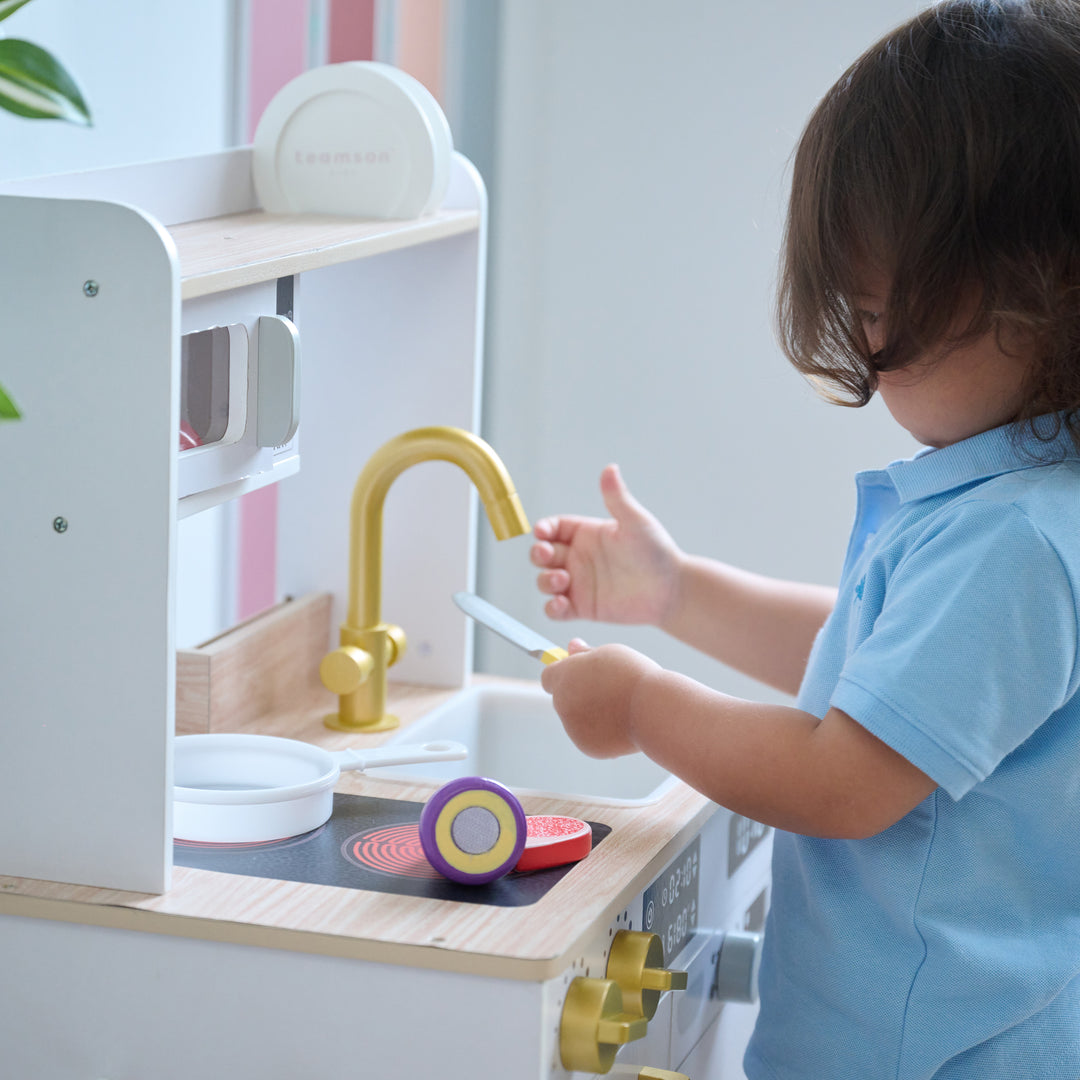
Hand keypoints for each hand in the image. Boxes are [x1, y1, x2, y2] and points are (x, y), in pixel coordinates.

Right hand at [530, 464, 681, 624]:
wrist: (672, 590)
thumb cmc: (657, 552)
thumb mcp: (636, 522)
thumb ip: (617, 498)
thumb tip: (610, 468)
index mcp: (587, 533)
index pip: (554, 527)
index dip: (543, 529)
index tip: (541, 532)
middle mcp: (579, 557)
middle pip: (542, 554)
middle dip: (538, 554)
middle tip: (546, 555)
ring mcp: (579, 583)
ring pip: (545, 582)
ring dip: (545, 581)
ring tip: (562, 580)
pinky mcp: (583, 607)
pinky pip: (556, 610)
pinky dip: (552, 608)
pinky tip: (562, 603)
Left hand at [541, 639, 660, 757]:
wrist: (653, 710)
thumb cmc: (634, 677)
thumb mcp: (609, 653)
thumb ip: (585, 654)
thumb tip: (571, 646)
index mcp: (564, 677)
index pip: (548, 676)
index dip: (563, 673)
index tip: (578, 673)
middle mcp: (562, 703)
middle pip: (562, 697)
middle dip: (579, 693)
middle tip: (608, 688)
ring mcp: (572, 727)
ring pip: (577, 718)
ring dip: (591, 712)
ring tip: (619, 705)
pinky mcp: (586, 746)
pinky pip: (589, 735)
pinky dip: (601, 731)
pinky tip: (620, 722)